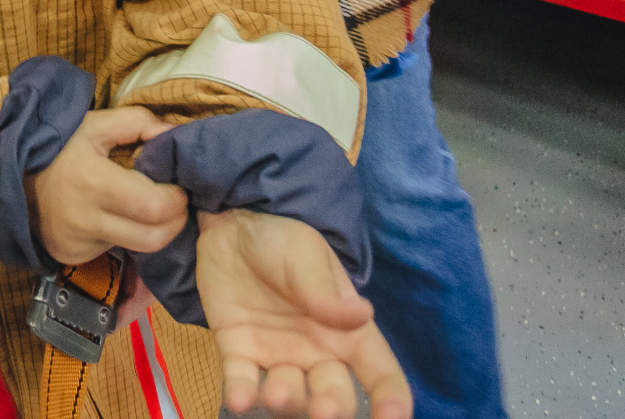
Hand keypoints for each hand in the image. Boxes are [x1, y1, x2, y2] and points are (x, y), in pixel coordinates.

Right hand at [26, 107, 187, 266]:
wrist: (12, 175)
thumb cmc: (59, 147)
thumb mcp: (95, 124)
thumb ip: (137, 122)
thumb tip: (172, 135)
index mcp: (94, 183)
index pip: (154, 207)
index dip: (176, 199)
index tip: (178, 187)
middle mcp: (86, 220)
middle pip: (153, 239)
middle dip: (175, 222)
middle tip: (176, 203)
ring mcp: (78, 243)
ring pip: (136, 249)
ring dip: (154, 231)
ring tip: (151, 209)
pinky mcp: (72, 255)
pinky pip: (113, 250)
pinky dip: (125, 236)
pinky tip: (117, 217)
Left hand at [197, 208, 412, 418]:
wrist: (232, 225)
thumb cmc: (283, 240)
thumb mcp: (307, 256)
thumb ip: (325, 292)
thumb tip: (362, 315)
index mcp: (348, 332)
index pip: (381, 374)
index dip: (392, 402)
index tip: (391, 418)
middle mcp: (318, 353)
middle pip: (335, 395)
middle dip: (332, 408)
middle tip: (323, 411)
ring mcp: (278, 356)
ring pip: (289, 395)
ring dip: (286, 402)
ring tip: (274, 394)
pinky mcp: (239, 353)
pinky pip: (242, 382)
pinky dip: (241, 395)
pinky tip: (238, 400)